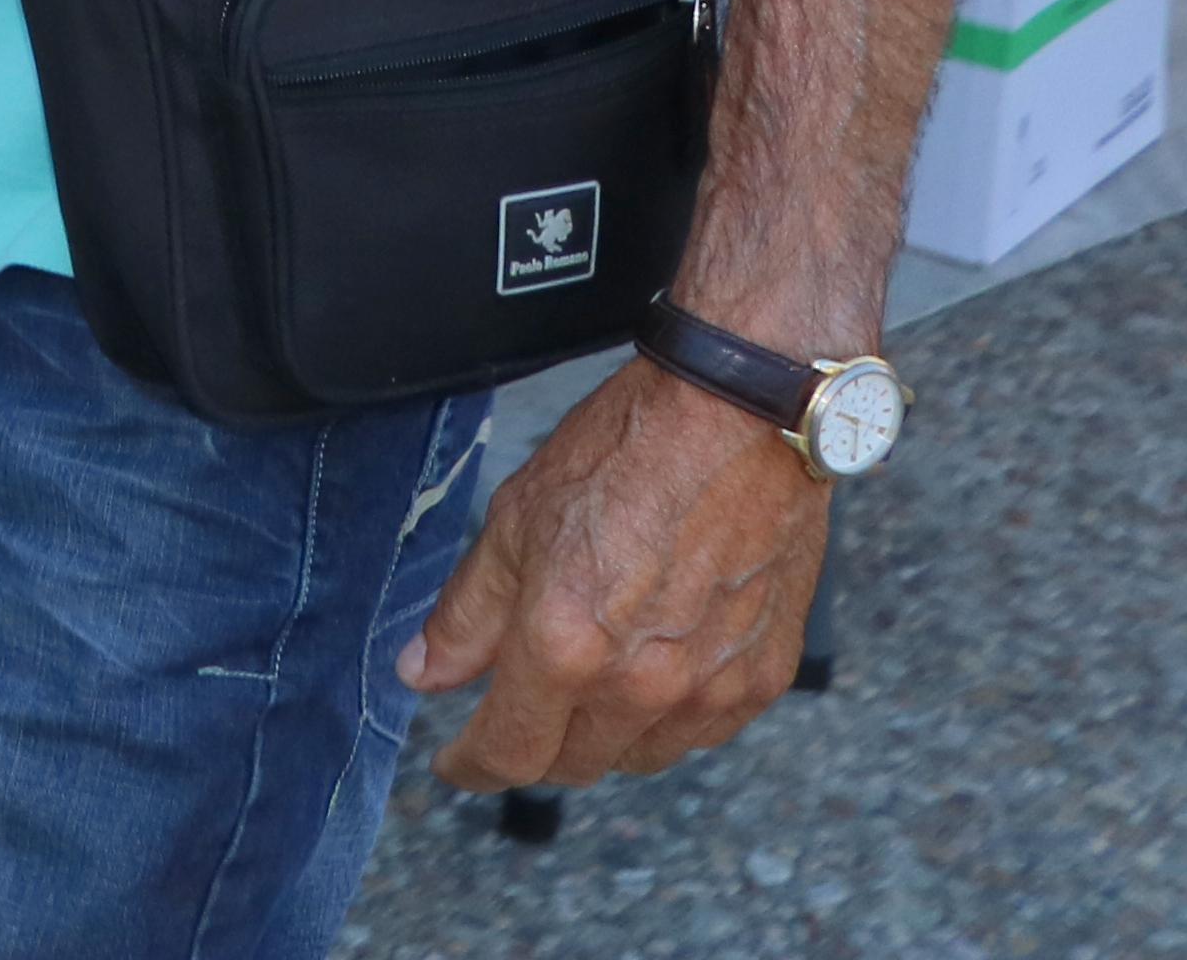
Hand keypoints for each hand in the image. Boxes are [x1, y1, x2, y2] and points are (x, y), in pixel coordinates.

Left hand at [403, 357, 829, 790]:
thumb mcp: (513, 522)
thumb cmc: (624, 454)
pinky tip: (650, 676)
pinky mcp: (764, 676)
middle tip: (514, 714)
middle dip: (532, 749)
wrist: (739, 421)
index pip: (510, 752)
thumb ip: (467, 615)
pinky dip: (667, 721)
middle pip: (573, 764)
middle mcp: (640, 684)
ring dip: (601, 738)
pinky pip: (704, 733)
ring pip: (639, 756)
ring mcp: (709, 687)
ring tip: (583, 689)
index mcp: (564, 646)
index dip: (473, 766)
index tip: (456, 762)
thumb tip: (423, 674)